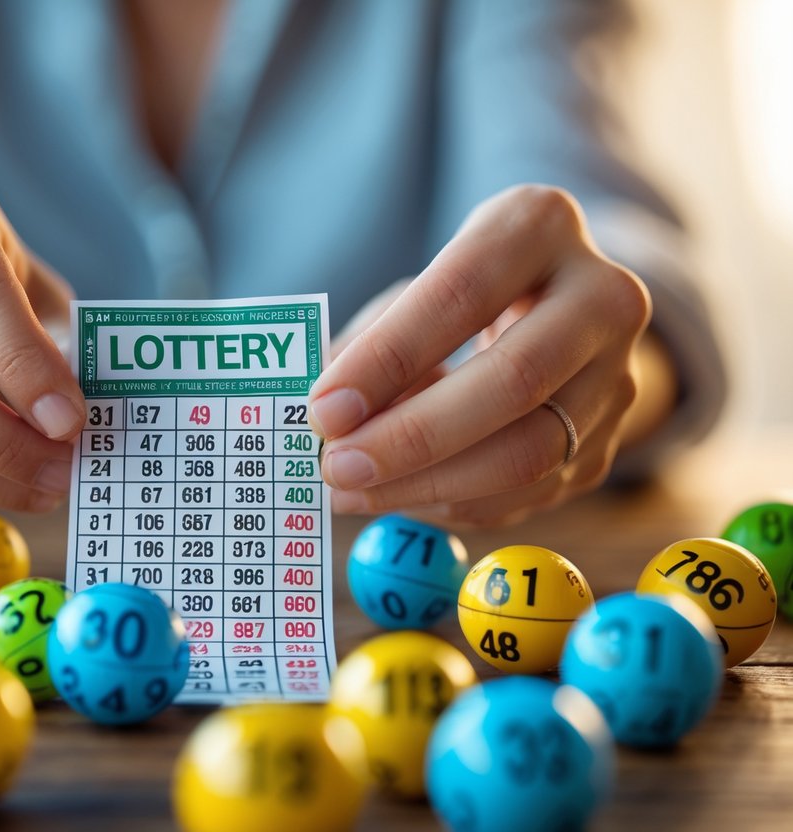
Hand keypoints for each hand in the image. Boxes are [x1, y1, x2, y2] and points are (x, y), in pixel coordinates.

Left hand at [309, 185, 652, 526]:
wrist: (554, 314)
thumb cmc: (458, 297)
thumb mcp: (413, 293)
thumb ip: (370, 346)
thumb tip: (324, 419)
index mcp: (540, 226)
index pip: (461, 295)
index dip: (387, 359)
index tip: (323, 409)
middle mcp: (602, 297)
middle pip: (514, 381)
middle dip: (412, 437)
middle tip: (336, 466)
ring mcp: (620, 374)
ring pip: (530, 453)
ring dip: (428, 486)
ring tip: (352, 490)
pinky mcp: (610, 439)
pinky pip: (530, 492)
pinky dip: (454, 503)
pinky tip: (397, 496)